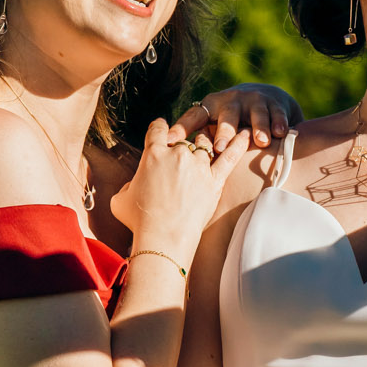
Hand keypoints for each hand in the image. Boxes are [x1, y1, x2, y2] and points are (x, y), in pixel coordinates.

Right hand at [108, 118, 252, 261]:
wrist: (164, 238)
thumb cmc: (139, 221)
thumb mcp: (120, 199)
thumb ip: (127, 186)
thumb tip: (133, 186)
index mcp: (153, 154)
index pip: (157, 129)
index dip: (159, 128)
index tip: (161, 129)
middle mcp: (177, 154)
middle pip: (183, 140)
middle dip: (180, 145)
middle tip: (180, 157)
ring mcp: (199, 166)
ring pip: (204, 146)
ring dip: (205, 145)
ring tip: (207, 145)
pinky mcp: (214, 180)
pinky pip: (230, 157)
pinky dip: (238, 144)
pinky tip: (246, 133)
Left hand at [169, 83, 301, 149]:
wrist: (264, 96)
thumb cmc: (230, 120)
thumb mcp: (213, 124)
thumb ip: (197, 139)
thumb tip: (165, 165)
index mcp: (210, 107)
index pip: (193, 116)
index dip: (181, 128)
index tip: (169, 141)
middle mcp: (230, 101)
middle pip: (226, 116)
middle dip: (224, 131)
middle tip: (220, 147)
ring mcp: (253, 101)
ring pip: (255, 113)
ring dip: (257, 127)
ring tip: (260, 141)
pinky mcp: (274, 103)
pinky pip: (276, 113)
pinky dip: (278, 123)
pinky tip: (280, 134)